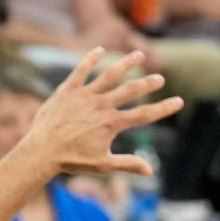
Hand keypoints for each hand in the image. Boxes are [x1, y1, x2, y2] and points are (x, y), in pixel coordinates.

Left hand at [20, 49, 178, 178]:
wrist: (41, 151)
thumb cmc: (71, 160)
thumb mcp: (102, 164)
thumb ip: (128, 164)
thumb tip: (151, 171)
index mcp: (111, 123)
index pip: (144, 114)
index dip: (163, 108)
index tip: (179, 101)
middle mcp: (101, 106)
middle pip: (130, 91)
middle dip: (147, 84)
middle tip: (160, 77)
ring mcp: (85, 96)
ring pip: (109, 76)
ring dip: (125, 64)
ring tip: (138, 55)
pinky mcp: (68, 90)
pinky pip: (81, 71)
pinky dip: (90, 59)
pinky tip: (99, 49)